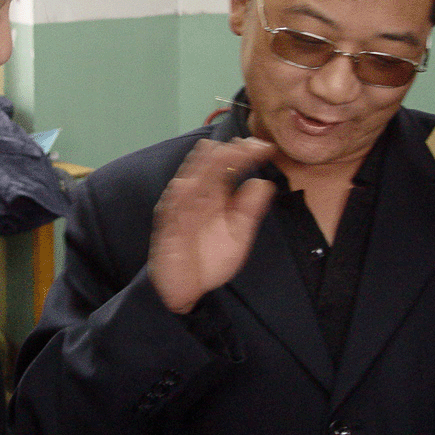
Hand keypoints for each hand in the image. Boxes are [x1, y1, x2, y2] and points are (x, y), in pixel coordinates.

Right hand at [148, 138, 276, 313]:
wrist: (187, 290)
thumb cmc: (209, 259)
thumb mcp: (238, 234)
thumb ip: (250, 209)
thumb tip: (264, 182)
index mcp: (214, 195)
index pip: (228, 167)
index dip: (245, 155)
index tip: (266, 147)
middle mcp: (196, 197)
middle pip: (209, 167)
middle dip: (228, 154)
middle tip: (249, 144)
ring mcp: (180, 211)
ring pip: (188, 181)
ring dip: (202, 168)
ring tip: (219, 152)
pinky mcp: (168, 229)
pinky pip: (172, 211)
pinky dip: (178, 197)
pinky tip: (186, 184)